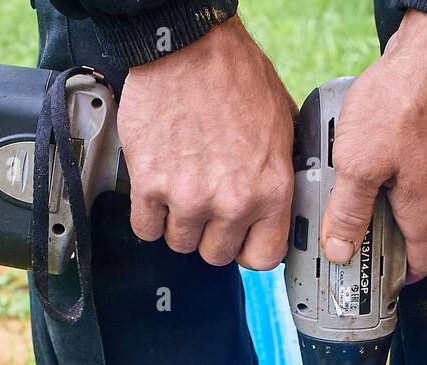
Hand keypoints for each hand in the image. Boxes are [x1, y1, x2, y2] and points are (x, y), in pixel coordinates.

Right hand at [119, 18, 295, 269]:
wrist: (187, 45)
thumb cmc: (234, 74)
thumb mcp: (281, 123)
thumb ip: (278, 171)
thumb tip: (278, 199)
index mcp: (271, 188)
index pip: (263, 257)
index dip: (248, 249)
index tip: (239, 239)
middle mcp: (232, 200)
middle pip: (216, 255)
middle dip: (210, 234)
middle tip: (206, 206)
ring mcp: (189, 196)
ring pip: (180, 244)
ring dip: (178, 223)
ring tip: (181, 191)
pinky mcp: (150, 185)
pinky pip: (145, 228)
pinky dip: (148, 215)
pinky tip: (156, 191)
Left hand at [321, 11, 426, 280]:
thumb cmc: (401, 102)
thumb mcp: (359, 164)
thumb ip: (348, 211)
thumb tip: (338, 251)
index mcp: (425, 207)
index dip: (405, 276)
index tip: (382, 282)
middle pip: (417, 231)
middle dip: (386, 240)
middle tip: (352, 238)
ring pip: (413, 198)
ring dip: (384, 204)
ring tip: (349, 194)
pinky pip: (413, 169)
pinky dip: (390, 174)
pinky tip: (364, 156)